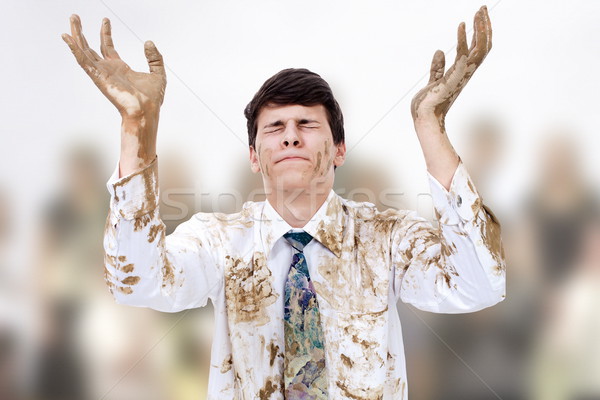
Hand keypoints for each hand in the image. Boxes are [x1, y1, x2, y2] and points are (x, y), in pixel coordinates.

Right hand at [62, 14, 165, 119]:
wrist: (146, 110)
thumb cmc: (152, 98)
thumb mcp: (157, 73)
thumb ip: (154, 57)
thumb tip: (149, 42)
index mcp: (120, 68)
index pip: (108, 47)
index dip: (105, 33)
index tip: (105, 20)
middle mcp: (108, 69)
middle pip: (90, 47)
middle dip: (82, 32)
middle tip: (75, 16)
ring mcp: (101, 73)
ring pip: (84, 50)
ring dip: (76, 35)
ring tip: (72, 18)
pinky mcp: (97, 76)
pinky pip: (82, 60)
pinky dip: (74, 48)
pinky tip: (67, 37)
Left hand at [411, 6, 491, 129]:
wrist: (424, 116)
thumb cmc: (429, 102)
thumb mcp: (435, 80)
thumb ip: (438, 67)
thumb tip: (439, 52)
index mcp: (463, 72)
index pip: (478, 48)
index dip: (481, 32)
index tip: (478, 15)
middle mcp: (466, 72)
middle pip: (484, 46)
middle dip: (485, 26)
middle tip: (481, 8)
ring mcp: (462, 75)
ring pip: (480, 49)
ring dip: (480, 29)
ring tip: (476, 13)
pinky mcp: (453, 77)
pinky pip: (462, 55)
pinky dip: (463, 39)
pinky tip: (461, 25)